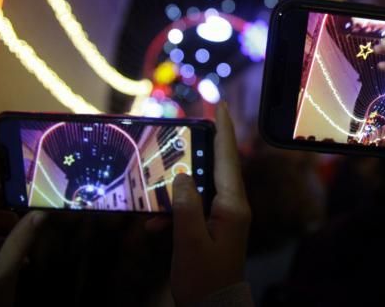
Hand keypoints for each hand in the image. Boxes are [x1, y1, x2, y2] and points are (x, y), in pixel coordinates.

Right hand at [148, 102, 250, 304]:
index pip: (228, 159)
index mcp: (232, 206)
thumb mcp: (189, 242)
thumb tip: (182, 175)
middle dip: (200, 149)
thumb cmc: (203, 279)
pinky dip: (172, 211)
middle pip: (216, 167)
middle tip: (187, 128)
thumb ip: (184, 206)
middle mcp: (232, 207)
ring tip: (158, 180)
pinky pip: (192, 208)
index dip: (224, 130)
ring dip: (178, 185)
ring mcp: (223, 218)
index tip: (221, 104)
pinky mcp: (212, 228)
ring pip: (200, 187)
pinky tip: (152, 222)